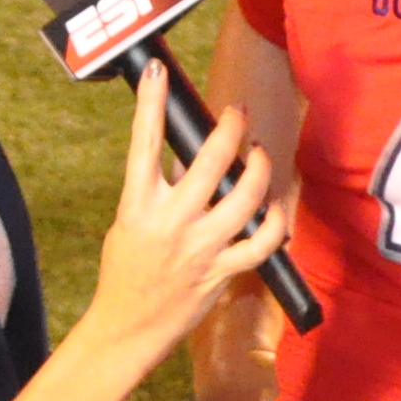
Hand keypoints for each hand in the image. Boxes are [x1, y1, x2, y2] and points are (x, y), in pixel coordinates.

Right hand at [84, 65, 288, 369]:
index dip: (151, 104)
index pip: (143, 145)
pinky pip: (261, 242)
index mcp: (136, 207)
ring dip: (260, 169)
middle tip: (238, 113)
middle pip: (210, 162)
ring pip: (245, 197)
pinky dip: (275, 222)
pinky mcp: (221, 273)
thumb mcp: (129, 223)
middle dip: (231, 128)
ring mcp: (199, 249)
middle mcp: (170, 224)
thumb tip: (187, 158)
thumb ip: (156, 192)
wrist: (127, 328)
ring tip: (260, 155)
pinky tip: (275, 209)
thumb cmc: (125, 272)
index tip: (159, 72)